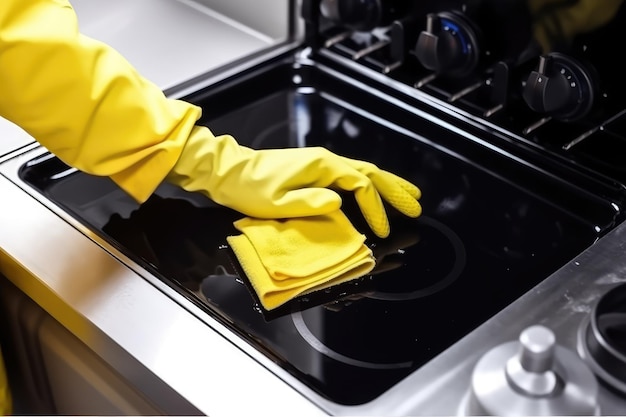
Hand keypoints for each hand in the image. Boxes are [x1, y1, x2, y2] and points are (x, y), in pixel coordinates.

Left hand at [167, 129, 421, 237]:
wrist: (230, 172)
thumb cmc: (249, 188)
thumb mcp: (276, 202)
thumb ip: (309, 203)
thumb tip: (339, 204)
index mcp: (321, 166)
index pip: (361, 185)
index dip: (375, 208)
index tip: (381, 232)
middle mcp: (325, 161)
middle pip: (370, 173)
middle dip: (395, 190)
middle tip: (417, 206)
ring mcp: (320, 164)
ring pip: (363, 172)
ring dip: (387, 185)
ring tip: (408, 196)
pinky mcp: (315, 170)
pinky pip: (351, 176)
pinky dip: (369, 185)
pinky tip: (374, 193)